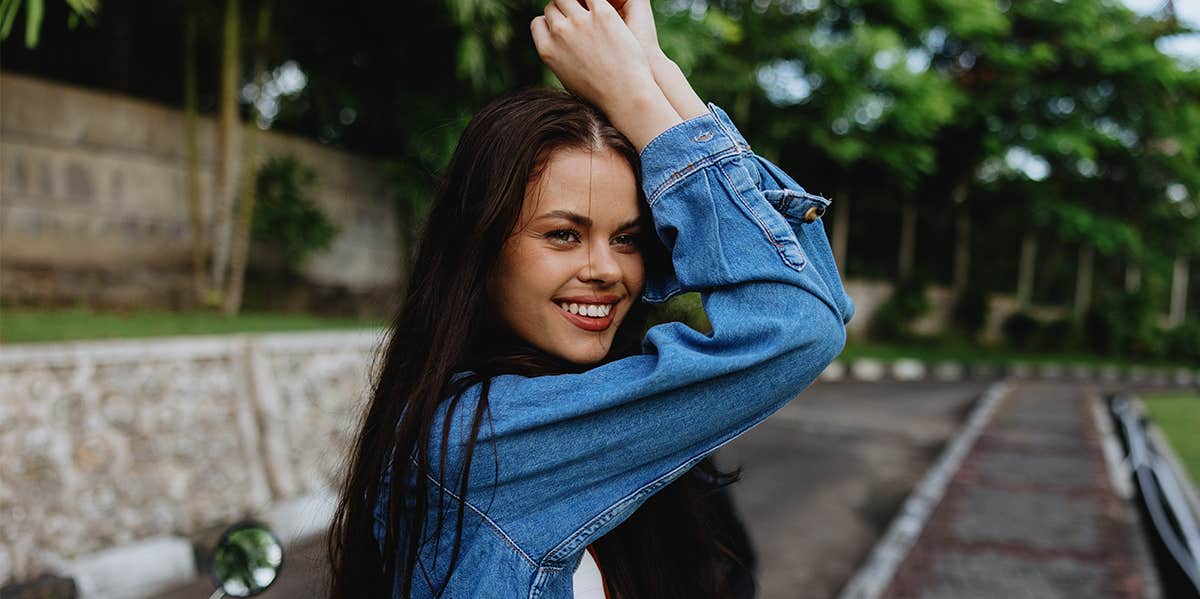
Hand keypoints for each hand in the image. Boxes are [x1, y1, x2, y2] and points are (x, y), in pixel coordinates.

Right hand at [531, 0, 681, 149]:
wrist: (624, 95)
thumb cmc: (600, 93)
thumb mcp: (569, 79)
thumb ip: (559, 60)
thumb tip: (557, 51)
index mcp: (547, 50)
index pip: (538, 22)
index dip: (551, 22)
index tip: (563, 26)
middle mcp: (559, 33)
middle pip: (552, 7)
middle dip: (564, 10)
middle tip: (580, 16)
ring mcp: (580, 22)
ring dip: (577, 1)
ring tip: (591, 10)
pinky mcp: (602, 14)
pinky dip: (596, 1)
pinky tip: (604, 10)